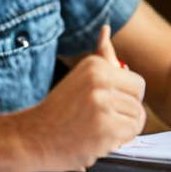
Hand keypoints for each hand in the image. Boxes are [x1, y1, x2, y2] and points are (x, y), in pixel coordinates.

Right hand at [24, 25, 145, 171]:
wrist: (32, 138)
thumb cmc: (58, 112)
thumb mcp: (79, 78)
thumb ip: (101, 57)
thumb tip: (106, 29)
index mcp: (95, 66)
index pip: (137, 83)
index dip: (123, 99)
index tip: (101, 105)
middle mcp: (99, 79)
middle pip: (138, 100)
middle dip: (125, 114)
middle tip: (98, 120)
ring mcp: (101, 103)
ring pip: (136, 118)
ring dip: (121, 130)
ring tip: (95, 130)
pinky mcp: (105, 127)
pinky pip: (131, 133)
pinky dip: (117, 142)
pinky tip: (97, 141)